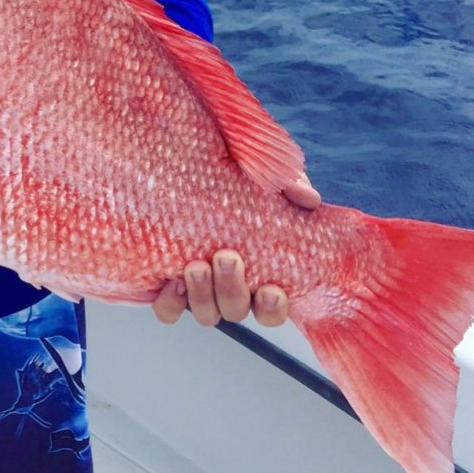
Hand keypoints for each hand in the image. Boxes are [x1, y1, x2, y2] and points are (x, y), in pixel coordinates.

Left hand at [151, 176, 319, 328]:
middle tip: (227, 257)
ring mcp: (197, 285)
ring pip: (207, 313)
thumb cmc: (232, 171)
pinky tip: (172, 281)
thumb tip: (308, 198)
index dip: (273, 308)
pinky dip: (171, 303)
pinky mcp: (166, 281)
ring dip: (202, 295)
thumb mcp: (262, 170)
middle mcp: (228, 283)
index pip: (271, 308)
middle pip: (236, 310)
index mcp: (258, 268)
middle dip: (233, 290)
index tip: (272, 289)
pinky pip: (168, 310)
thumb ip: (288, 182)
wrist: (181, 159)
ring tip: (196, 265)